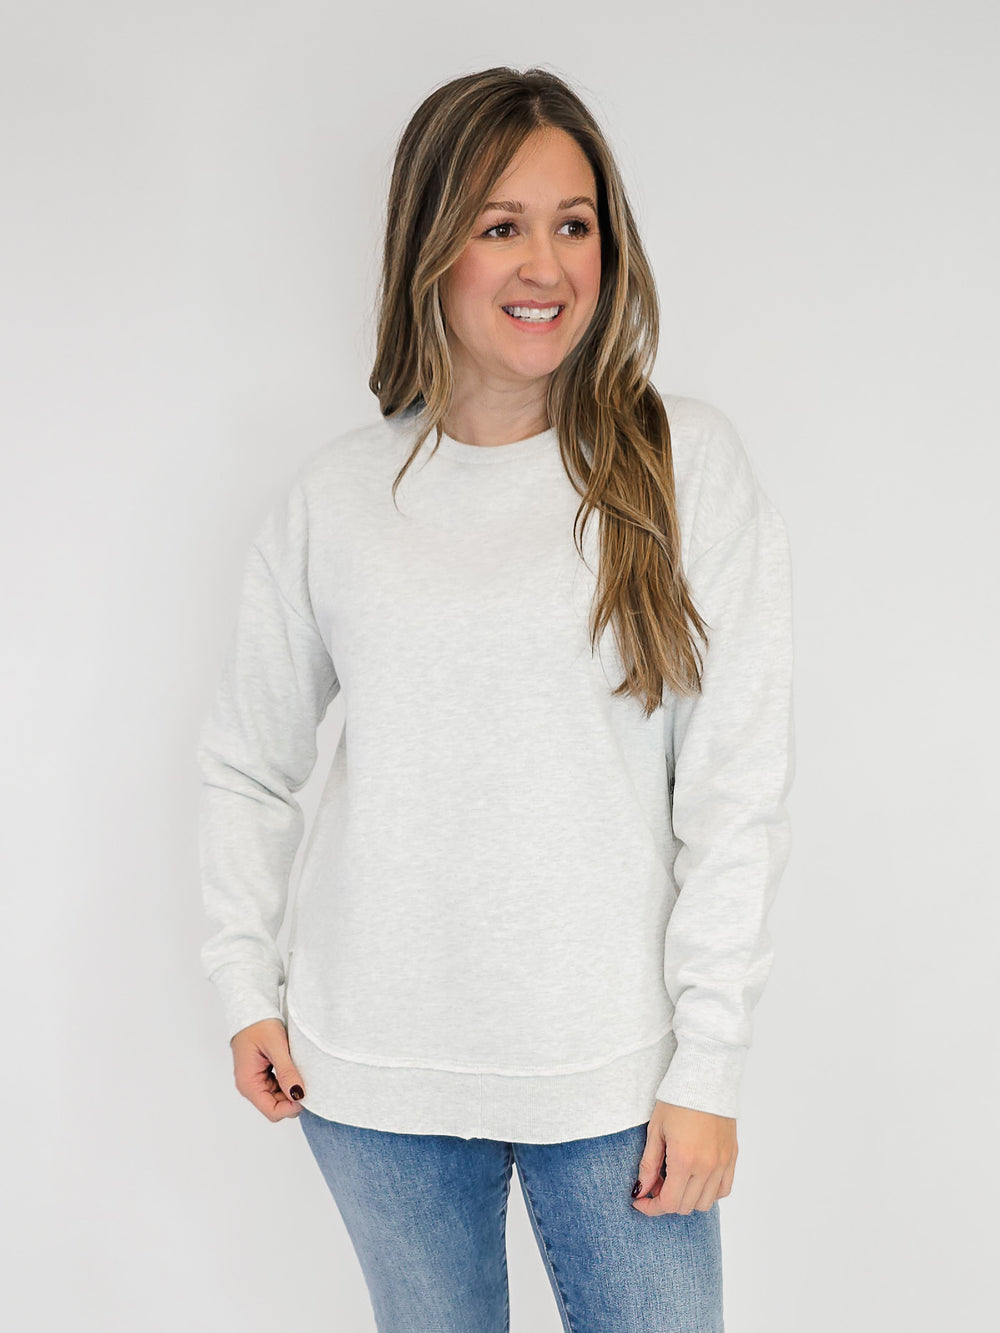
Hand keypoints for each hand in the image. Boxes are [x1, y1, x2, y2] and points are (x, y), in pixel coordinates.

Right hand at [230, 1018, 305, 1121]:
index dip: (292, 1106)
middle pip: (276, 1107)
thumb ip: (287, 1071)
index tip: (307, 1091)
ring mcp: (255, 1081)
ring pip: (279, 1098)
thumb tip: (298, 1094)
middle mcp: (250, 1086)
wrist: (250, 1008)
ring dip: (291, 1088)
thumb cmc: (259, 1023)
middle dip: (293, 1097)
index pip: (273, 1112)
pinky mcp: (261, 1074)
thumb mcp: (276, 1046)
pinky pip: (277, 1087)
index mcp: (249, 1083)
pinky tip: (294, 1067)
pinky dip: (288, 1081)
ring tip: (300, 1069)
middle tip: (307, 1078)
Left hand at [631, 1100, 736, 1214]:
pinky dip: (709, 1192)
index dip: (651, 1208)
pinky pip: (723, 1189)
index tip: (640, 1202)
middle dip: (666, 1201)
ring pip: (705, 1203)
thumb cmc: (677, 1100)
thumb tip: (642, 1190)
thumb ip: (649, 1164)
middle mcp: (706, 1167)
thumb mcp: (656, 1130)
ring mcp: (722, 1163)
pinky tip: (695, 1178)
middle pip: (685, 1206)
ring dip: (687, 1198)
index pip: (669, 1203)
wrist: (705, 1078)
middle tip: (655, 1183)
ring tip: (675, 1179)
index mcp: (684, 1160)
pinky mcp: (732, 1157)